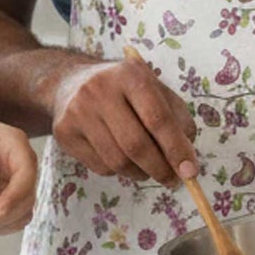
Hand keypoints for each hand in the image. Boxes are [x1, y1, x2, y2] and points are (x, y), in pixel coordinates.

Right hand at [49, 57, 198, 185]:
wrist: (71, 82)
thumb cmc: (123, 89)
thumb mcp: (154, 90)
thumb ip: (176, 119)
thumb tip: (187, 160)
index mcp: (129, 75)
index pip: (157, 118)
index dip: (176, 149)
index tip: (190, 172)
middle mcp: (100, 89)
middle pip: (136, 145)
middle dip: (160, 169)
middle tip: (173, 180)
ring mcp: (78, 111)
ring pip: (118, 162)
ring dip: (140, 173)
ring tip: (148, 168)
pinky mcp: (64, 132)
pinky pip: (100, 167)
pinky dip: (118, 171)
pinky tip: (120, 156)